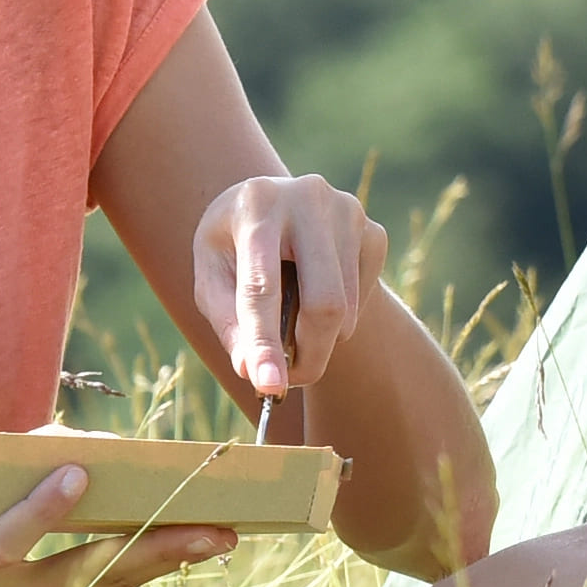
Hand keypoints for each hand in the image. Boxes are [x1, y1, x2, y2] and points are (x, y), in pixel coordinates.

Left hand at [190, 173, 388, 420]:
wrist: (275, 203)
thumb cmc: (235, 246)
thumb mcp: (212, 276)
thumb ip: (229, 323)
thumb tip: (253, 372)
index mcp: (256, 205)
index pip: (262, 287)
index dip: (265, 341)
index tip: (269, 387)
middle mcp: (309, 199)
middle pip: (324, 303)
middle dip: (310, 355)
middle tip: (290, 382)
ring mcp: (349, 213)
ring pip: (346, 309)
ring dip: (321, 340)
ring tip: (292, 327)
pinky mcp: (374, 232)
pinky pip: (363, 301)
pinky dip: (340, 318)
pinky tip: (315, 293)